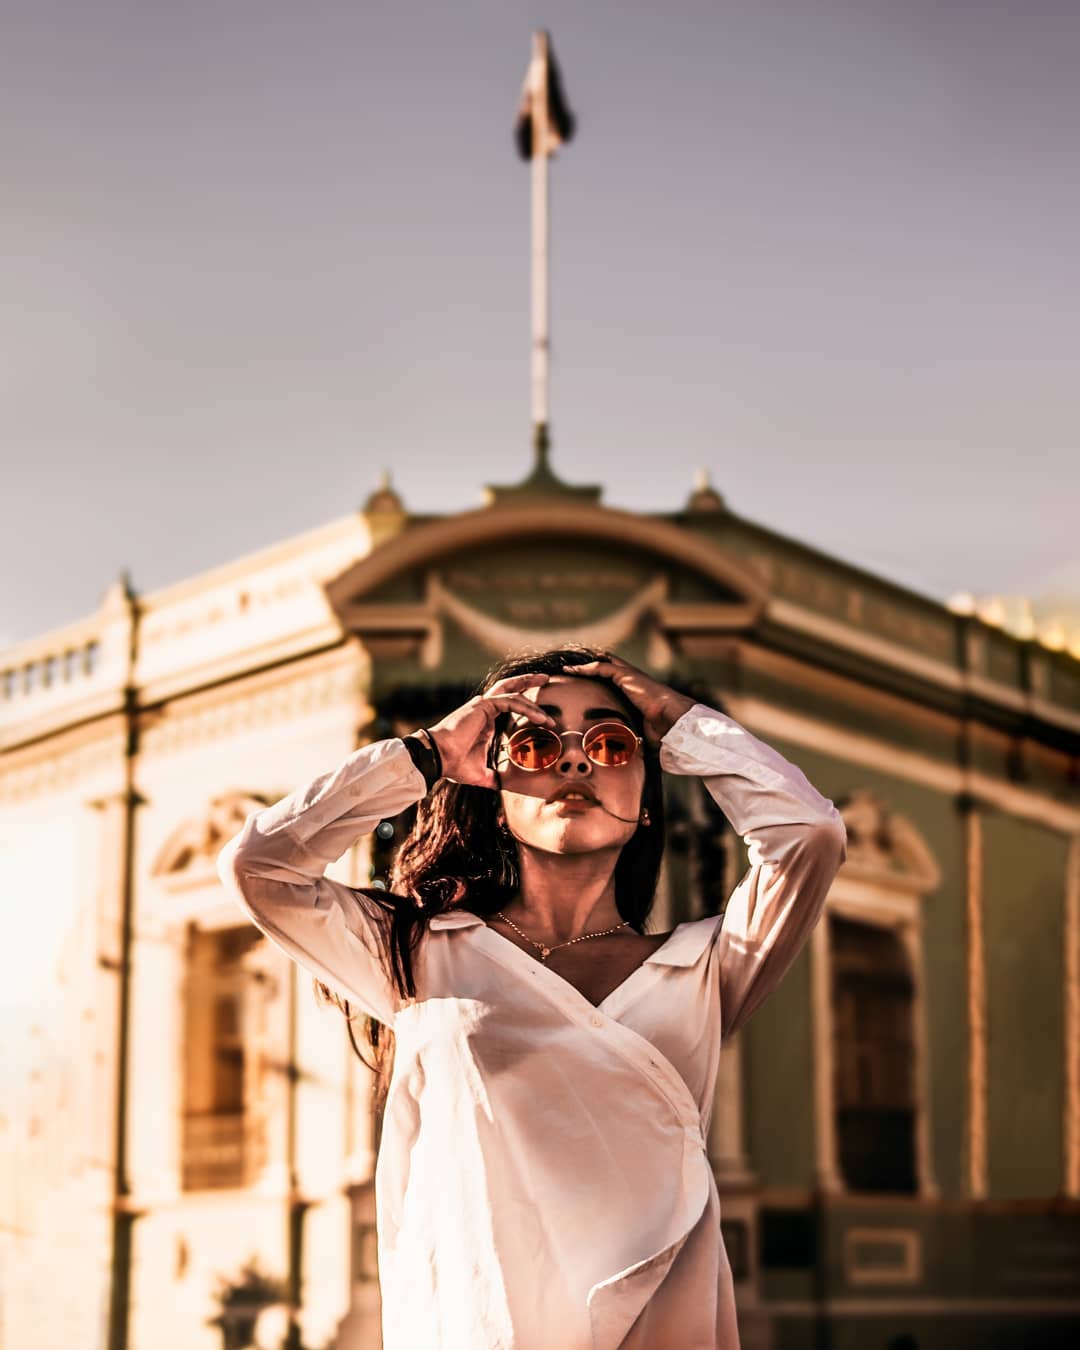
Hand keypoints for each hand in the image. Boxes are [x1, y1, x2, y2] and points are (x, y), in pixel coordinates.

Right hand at [426, 674, 556, 788]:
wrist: (439, 758)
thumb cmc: (454, 764)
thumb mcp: (479, 772)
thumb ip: (491, 776)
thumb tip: (499, 786)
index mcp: (485, 721)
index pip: (508, 705)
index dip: (526, 704)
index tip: (542, 713)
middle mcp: (484, 709)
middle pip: (510, 688)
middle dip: (528, 682)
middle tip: (546, 679)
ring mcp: (483, 705)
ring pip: (514, 693)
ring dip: (533, 697)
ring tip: (549, 706)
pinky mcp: (483, 705)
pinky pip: (511, 702)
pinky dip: (527, 708)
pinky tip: (541, 718)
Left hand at [560, 655, 694, 744]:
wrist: (673, 721)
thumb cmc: (662, 730)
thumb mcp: (643, 736)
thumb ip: (635, 743)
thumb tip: (634, 764)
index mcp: (635, 693)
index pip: (614, 682)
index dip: (599, 681)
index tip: (583, 685)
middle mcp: (632, 682)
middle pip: (607, 668)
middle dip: (589, 668)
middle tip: (571, 669)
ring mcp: (630, 677)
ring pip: (602, 665)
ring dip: (584, 666)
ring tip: (567, 667)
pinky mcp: (627, 676)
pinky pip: (602, 668)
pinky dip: (586, 668)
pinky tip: (573, 669)